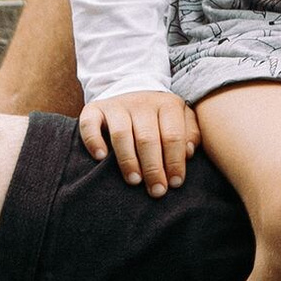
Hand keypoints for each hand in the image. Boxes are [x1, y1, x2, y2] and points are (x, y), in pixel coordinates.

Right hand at [78, 90, 198, 196]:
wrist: (132, 89)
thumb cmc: (161, 116)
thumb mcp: (182, 118)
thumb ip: (190, 133)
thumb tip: (188, 153)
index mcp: (168, 104)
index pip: (173, 136)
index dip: (174, 161)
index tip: (175, 183)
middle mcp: (142, 103)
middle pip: (147, 138)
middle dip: (153, 168)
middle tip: (156, 190)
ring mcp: (117, 105)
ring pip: (121, 134)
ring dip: (128, 160)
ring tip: (134, 181)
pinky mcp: (94, 109)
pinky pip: (90, 124)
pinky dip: (94, 141)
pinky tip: (100, 158)